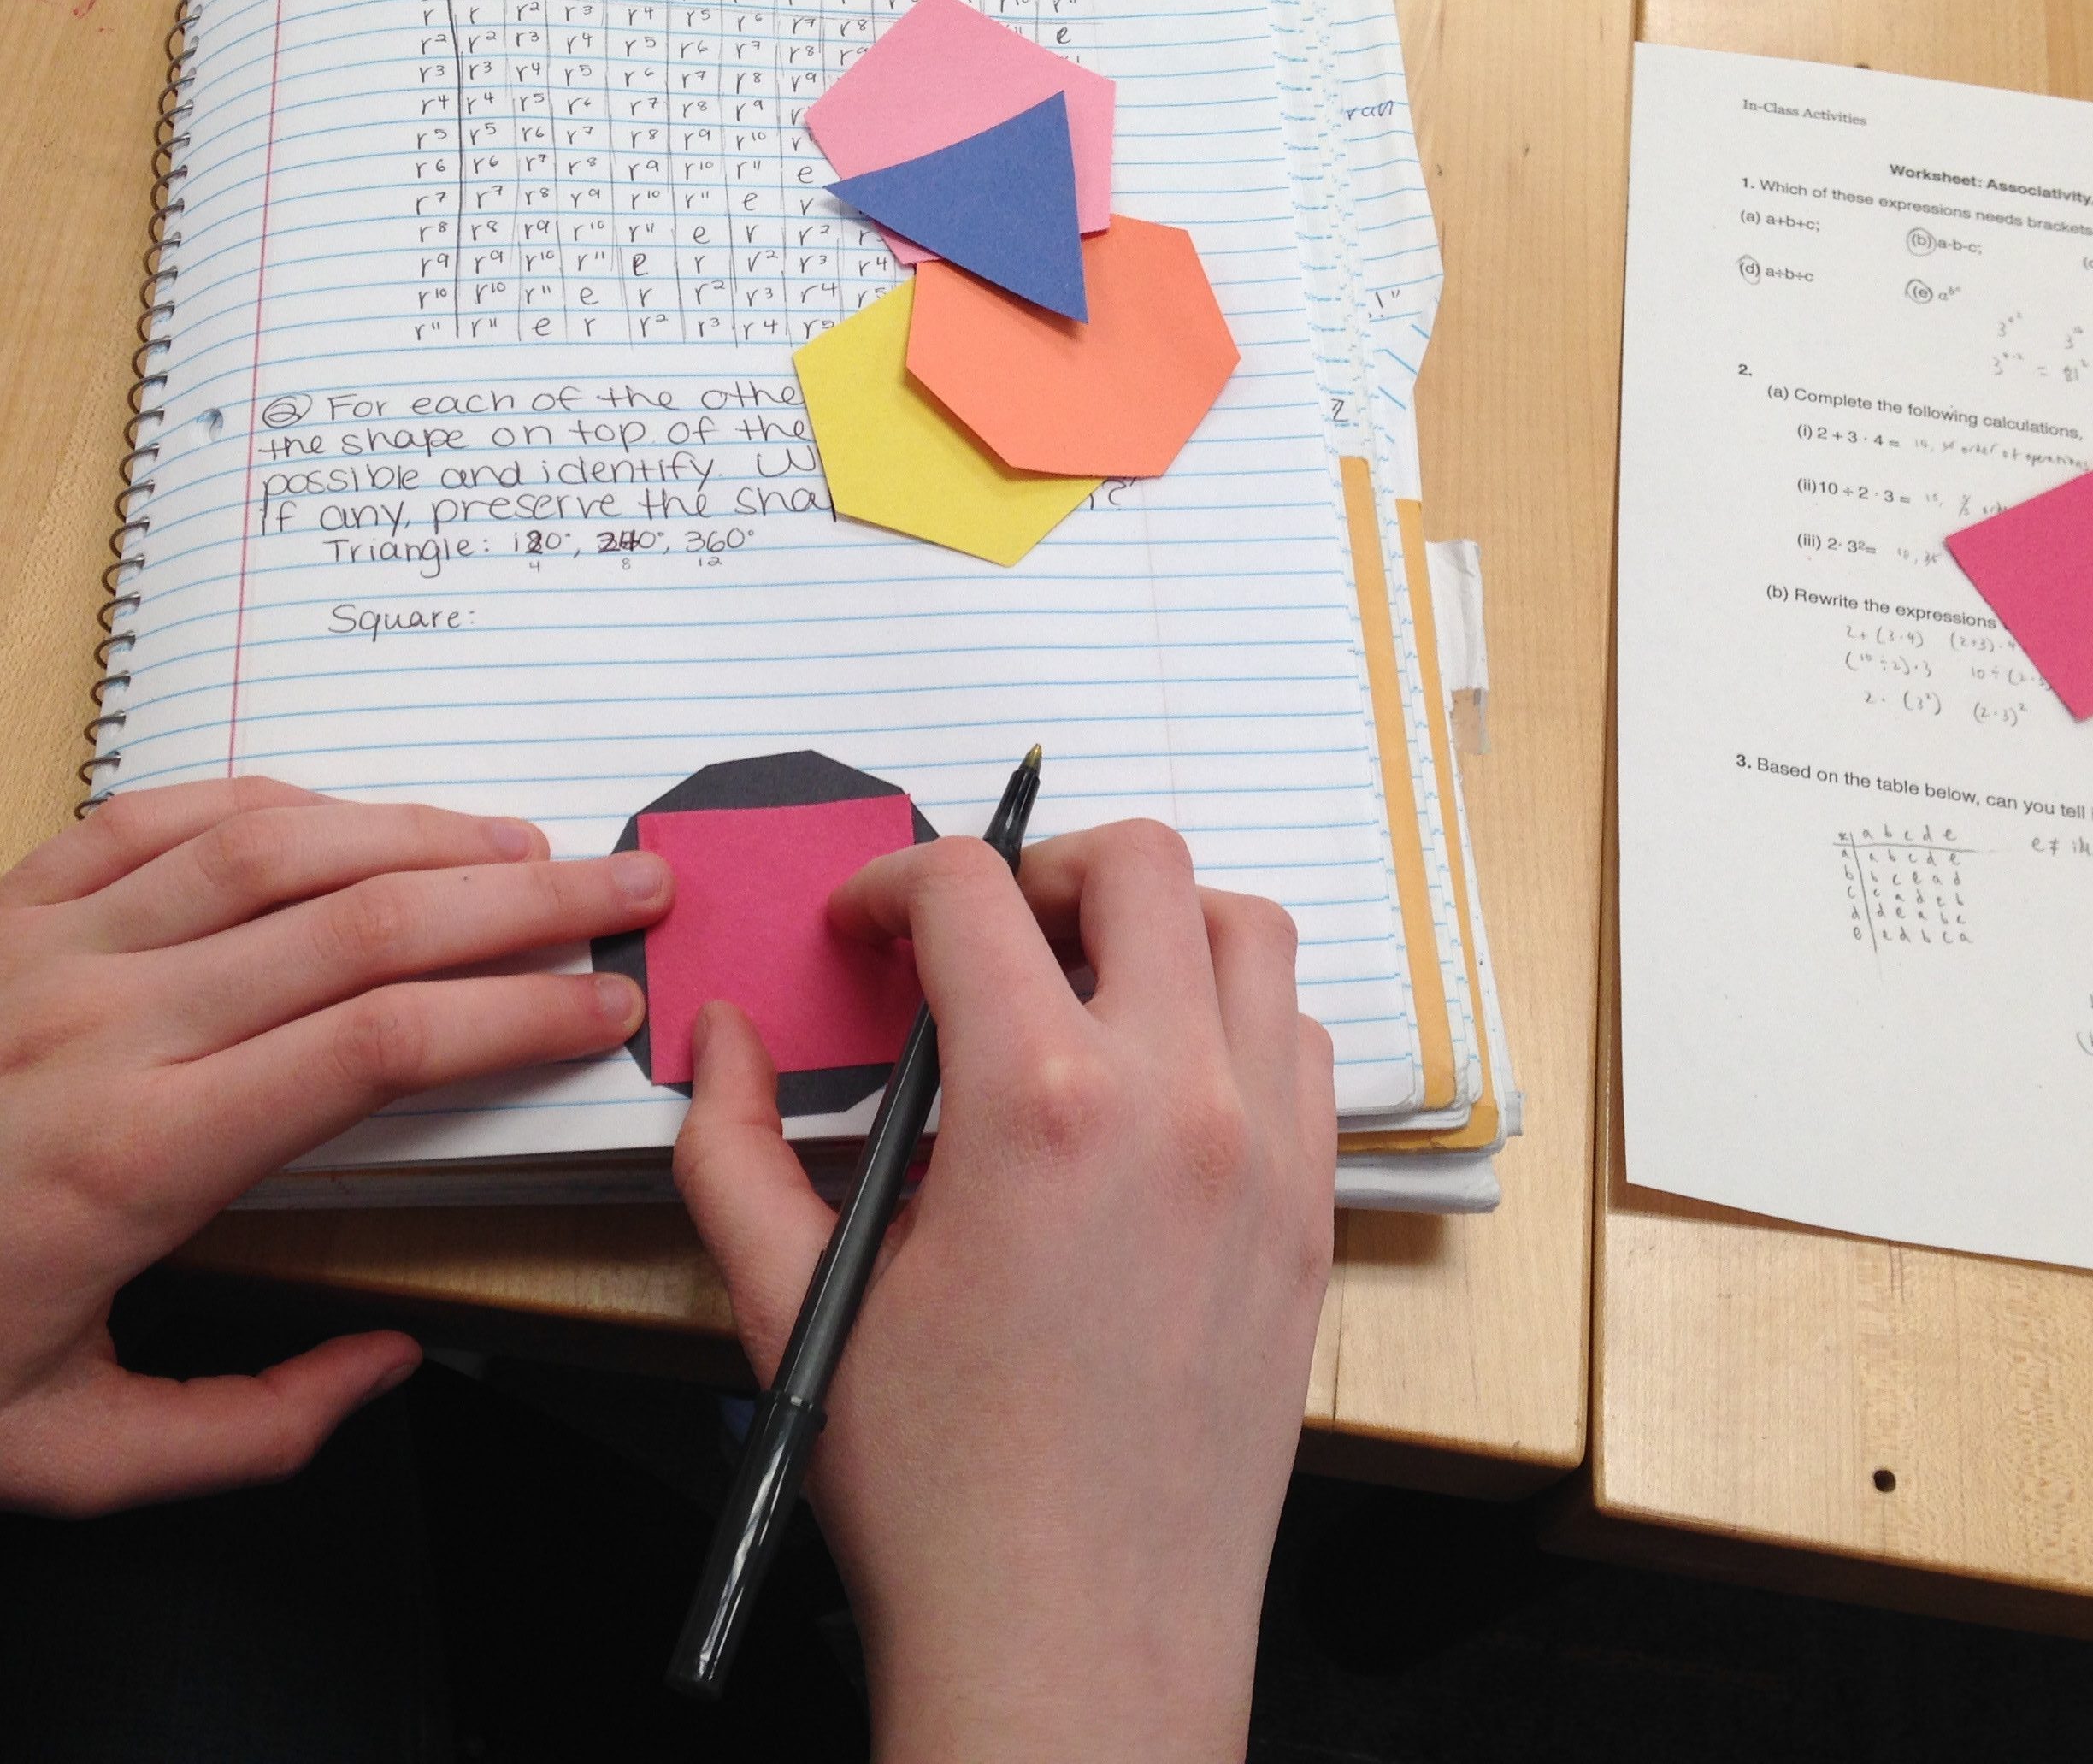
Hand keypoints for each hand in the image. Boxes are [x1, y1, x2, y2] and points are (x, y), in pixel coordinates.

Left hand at [0, 776, 667, 1515]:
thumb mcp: (58, 1456)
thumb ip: (248, 1433)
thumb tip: (392, 1363)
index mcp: (138, 1157)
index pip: (382, 1046)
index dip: (517, 1016)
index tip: (606, 1008)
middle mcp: (101, 1028)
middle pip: (363, 922)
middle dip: (524, 898)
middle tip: (627, 886)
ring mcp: (39, 951)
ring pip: (274, 849)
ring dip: (420, 833)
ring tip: (524, 840)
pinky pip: (153, 818)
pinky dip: (270, 801)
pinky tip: (345, 816)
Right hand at [675, 821, 1335, 1763]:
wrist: (1077, 1644)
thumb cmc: (943, 1495)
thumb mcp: (796, 1303)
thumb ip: (733, 1146)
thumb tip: (722, 1041)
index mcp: (1038, 1104)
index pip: (971, 891)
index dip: (893, 883)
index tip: (867, 930)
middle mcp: (1176, 1101)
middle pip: (1143, 863)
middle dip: (1043, 864)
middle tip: (980, 933)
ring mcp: (1266, 1152)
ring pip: (1248, 934)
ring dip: (1158, 926)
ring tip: (1078, 988)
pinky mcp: (1310, 1212)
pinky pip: (1300, 1044)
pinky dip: (1234, 1016)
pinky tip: (1158, 1082)